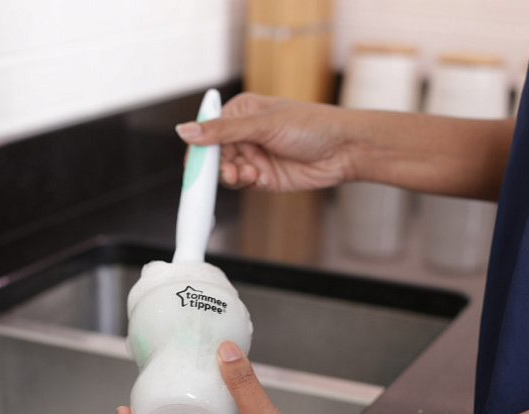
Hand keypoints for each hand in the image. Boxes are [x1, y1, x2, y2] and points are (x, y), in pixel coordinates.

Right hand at [176, 93, 352, 192]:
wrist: (343, 150)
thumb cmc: (312, 125)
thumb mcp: (264, 124)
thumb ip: (224, 131)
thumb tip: (186, 130)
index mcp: (241, 113)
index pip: (208, 131)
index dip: (198, 148)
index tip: (194, 165)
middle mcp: (244, 135)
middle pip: (214, 156)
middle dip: (217, 166)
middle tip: (228, 171)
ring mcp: (254, 157)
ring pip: (227, 173)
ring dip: (233, 176)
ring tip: (247, 174)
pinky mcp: (263, 177)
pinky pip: (243, 184)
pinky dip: (246, 183)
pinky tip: (259, 178)